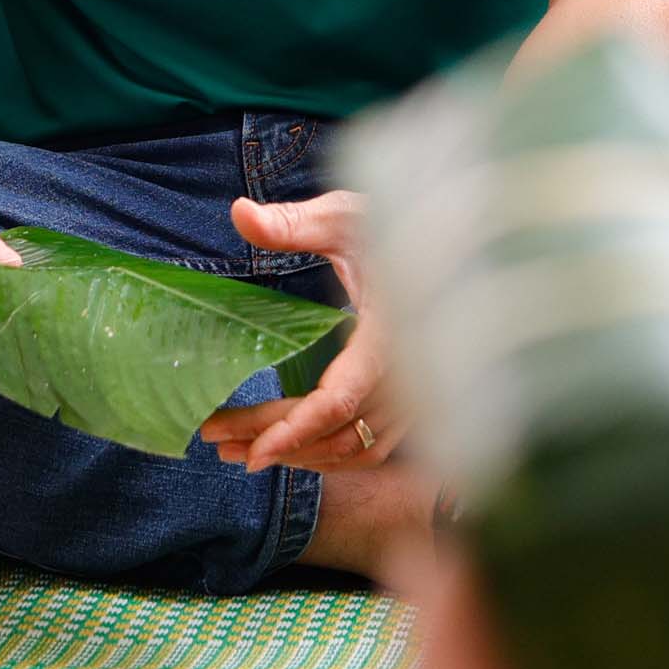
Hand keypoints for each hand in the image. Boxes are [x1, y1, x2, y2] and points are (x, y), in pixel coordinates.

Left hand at [199, 190, 389, 471]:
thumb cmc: (398, 225)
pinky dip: (331, 454)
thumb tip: (239, 212)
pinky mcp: (412, 401)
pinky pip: (372, 444)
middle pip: (337, 431)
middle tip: (216, 439)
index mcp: (391, 334)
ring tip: (238, 449)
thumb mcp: (346, 217)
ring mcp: (415, 394)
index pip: (341, 399)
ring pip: (356, 448)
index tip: (253, 452)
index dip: (296, 430)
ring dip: (300, 456)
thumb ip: (293, 222)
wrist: (451, 242)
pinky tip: (291, 447)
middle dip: (276, 442)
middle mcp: (408, 375)